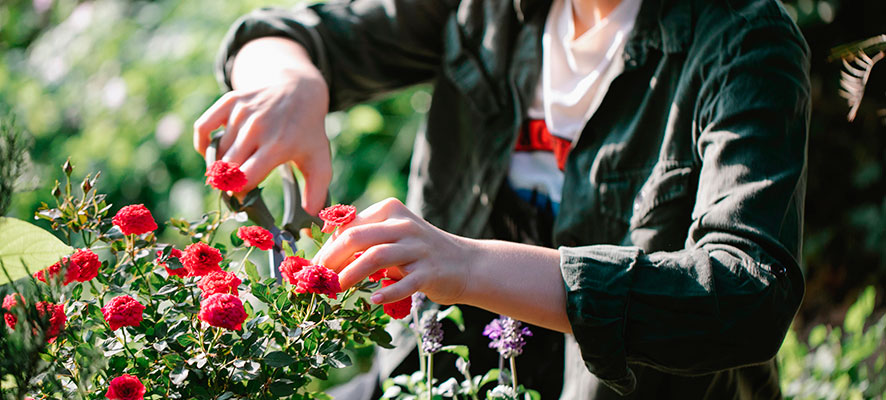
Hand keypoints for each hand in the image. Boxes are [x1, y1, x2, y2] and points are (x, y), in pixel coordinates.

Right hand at [193, 38, 330, 214]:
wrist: (299, 90)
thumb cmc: (308, 132)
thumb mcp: (319, 161)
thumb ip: (317, 194)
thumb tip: (310, 224)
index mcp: (279, 145)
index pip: (245, 179)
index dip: (240, 194)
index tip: (244, 199)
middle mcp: (258, 128)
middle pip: (227, 168)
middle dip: (227, 183)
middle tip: (236, 188)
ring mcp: (242, 113)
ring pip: (216, 152)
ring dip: (219, 166)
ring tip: (232, 171)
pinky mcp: (230, 101)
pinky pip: (203, 129)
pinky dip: (203, 144)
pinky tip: (214, 153)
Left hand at [311, 198, 472, 304]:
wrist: (466, 264)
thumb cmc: (420, 252)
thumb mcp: (393, 237)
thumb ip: (365, 240)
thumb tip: (324, 257)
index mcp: (390, 210)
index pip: (350, 226)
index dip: (328, 247)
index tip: (314, 266)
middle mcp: (404, 225)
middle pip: (357, 237)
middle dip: (332, 258)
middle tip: (319, 278)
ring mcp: (418, 248)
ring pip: (376, 257)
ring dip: (351, 275)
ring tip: (337, 289)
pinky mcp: (430, 271)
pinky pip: (404, 282)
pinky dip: (387, 292)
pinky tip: (374, 300)